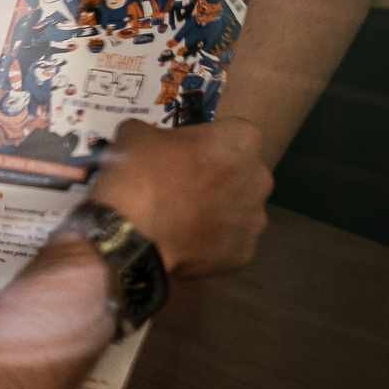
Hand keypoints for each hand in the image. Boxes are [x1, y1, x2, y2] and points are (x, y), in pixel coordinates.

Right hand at [90, 118, 271, 276]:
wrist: (129, 236)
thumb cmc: (138, 174)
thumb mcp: (133, 134)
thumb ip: (155, 134)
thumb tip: (152, 144)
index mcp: (241, 140)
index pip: (231, 133)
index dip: (205, 142)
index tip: (182, 152)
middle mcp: (259, 179)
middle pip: (241, 173)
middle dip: (217, 177)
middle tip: (181, 185)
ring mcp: (254, 220)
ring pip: (237, 210)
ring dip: (216, 211)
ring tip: (180, 219)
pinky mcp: (243, 254)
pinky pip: (228, 242)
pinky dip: (210, 242)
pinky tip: (183, 241)